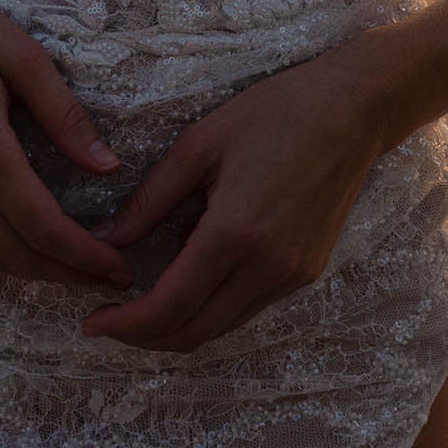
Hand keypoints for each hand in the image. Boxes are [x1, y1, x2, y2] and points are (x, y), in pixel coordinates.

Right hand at [0, 0, 138, 293]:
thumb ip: (66, 116)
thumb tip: (109, 167)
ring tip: (72, 270)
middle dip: (66, 273)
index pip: (42, 225)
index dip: (86, 257)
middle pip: (14, 253)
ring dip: (30, 272)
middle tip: (109, 279)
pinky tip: (20, 253)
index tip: (121, 271)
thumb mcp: (22, 55)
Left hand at [79, 47, 390, 352]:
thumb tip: (108, 240)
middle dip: (144, 337)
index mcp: (235, 233)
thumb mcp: (200, 144)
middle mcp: (267, 267)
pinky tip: (193, 271)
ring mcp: (292, 275)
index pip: (168, 307)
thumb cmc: (276, 113)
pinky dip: (212, 305)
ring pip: (222, 327)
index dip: (124, 325)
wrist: (354, 110)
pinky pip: (248, 306)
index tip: (93, 322)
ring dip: (178, 326)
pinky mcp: (307, 271)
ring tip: (142, 302)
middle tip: (110, 322)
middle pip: (194, 332)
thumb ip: (151, 199)